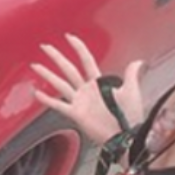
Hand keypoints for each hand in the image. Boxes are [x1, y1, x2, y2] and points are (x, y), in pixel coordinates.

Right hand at [30, 34, 144, 144]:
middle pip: (68, 69)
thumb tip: (139, 61)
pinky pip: (59, 105)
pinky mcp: (76, 114)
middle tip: (45, 46)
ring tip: (35, 66)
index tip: (69, 37)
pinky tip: (36, 94)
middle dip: (56, 57)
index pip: (86, 60)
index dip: (78, 48)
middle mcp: (86, 90)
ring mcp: (80, 101)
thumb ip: (132, 74)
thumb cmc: (130, 116)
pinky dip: (47, 100)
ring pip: (60, 84)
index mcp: (98, 83)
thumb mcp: (132, 91)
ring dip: (47, 75)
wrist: (127, 136)